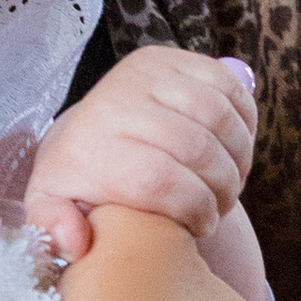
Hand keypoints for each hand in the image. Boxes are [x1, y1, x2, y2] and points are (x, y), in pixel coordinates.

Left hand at [25, 47, 256, 264]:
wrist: (86, 134)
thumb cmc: (82, 183)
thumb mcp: (55, 210)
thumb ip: (57, 230)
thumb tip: (76, 244)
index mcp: (91, 143)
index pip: (161, 179)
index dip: (194, 209)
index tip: (201, 227)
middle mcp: (118, 99)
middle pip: (198, 148)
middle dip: (222, 188)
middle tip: (221, 207)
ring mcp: (148, 72)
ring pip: (220, 118)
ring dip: (239, 157)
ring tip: (229, 182)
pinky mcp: (175, 57)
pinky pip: (231, 89)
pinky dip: (245, 124)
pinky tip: (233, 150)